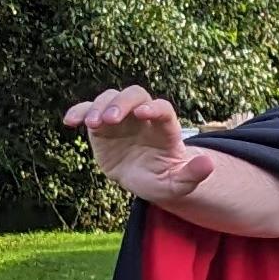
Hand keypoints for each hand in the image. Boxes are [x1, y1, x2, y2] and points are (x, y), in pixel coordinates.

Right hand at [64, 85, 213, 203]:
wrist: (144, 180)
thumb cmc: (164, 180)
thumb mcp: (179, 184)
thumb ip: (192, 175)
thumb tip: (209, 165)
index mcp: (165, 127)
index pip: (162, 108)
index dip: (154, 108)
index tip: (144, 114)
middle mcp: (142, 116)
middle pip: (134, 95)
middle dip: (122, 103)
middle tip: (111, 119)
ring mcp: (121, 118)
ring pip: (109, 98)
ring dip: (100, 107)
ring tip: (92, 124)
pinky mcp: (101, 124)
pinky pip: (88, 111)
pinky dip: (78, 112)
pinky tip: (70, 122)